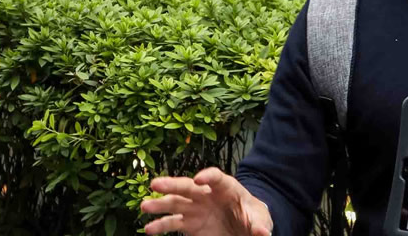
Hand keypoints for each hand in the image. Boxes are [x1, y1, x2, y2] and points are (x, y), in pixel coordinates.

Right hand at [141, 167, 272, 235]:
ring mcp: (196, 208)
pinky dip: (161, 225)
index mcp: (226, 188)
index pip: (216, 177)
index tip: (199, 179)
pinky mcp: (190, 224)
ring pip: (175, 203)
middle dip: (172, 184)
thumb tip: (263, 233)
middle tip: (155, 184)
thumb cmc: (253, 216)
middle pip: (188, 186)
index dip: (208, 176)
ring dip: (159, 204)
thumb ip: (259, 225)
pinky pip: (173, 223)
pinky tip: (149, 229)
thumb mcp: (260, 219)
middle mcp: (206, 194)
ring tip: (144, 206)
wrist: (245, 227)